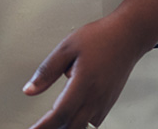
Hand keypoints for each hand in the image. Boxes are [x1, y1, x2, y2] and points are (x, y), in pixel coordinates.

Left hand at [22, 15, 143, 128]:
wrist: (127, 36)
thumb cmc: (100, 38)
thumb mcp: (67, 47)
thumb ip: (47, 71)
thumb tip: (30, 89)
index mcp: (84, 83)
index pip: (60, 113)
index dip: (44, 126)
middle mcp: (96, 97)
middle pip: (72, 126)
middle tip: (39, 127)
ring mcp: (104, 102)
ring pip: (83, 126)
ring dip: (67, 127)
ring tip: (52, 124)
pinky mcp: (109, 102)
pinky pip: (93, 121)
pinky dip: (80, 123)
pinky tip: (71, 117)